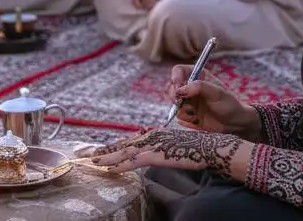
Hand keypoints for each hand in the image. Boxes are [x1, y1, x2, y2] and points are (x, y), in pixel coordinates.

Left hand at [91, 127, 246, 175]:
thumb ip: (164, 147)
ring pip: (124, 152)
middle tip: (90, 154)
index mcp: (156, 134)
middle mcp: (152, 136)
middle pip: (124, 144)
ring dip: (108, 157)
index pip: (131, 140)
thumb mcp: (177, 144)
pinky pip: (133, 161)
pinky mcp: (156, 155)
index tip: (103, 150)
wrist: (211, 146)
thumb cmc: (198, 147)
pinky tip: (109, 169)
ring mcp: (153, 145)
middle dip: (107, 150)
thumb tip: (154, 152)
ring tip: (94, 161)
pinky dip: (119, 165)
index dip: (116, 145)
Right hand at [167, 65, 259, 137]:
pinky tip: (198, 120)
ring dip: (183, 110)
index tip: (177, 87)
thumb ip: (199, 87)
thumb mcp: (217, 93)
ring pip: (174, 103)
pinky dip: (187, 119)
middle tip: (183, 102)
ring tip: (196, 114)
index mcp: (197, 76)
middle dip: (176, 97)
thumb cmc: (229, 104)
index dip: (175, 77)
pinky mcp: (187, 115)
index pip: (178, 71)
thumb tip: (180, 90)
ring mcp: (187, 102)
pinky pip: (178, 116)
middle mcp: (189, 88)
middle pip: (172, 87)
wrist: (234, 123)